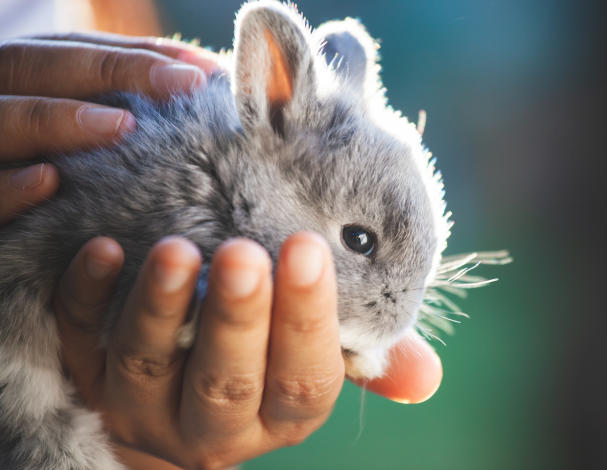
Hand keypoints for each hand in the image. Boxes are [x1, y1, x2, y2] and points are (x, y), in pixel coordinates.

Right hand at [0, 32, 219, 223]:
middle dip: (115, 69)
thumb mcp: (73, 138)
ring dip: (63, 118)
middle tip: (186, 83)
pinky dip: (10, 187)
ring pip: (7, 118)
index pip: (79, 50)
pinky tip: (47, 180)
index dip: (141, 54)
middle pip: (40, 66)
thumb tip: (200, 90)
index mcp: (21, 80)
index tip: (206, 70)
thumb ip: (117, 110)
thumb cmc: (43, 176)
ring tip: (124, 126)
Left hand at [54, 233, 441, 468]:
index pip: (302, 379)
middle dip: (236, 318)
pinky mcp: (90, 376)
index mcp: (279, 414)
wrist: (175, 407)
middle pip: (225, 382)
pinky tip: (103, 249)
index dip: (307, 319)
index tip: (308, 249)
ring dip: (161, 308)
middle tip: (245, 252)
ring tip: (176, 249)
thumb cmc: (264, 366)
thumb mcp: (313, 366)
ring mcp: (143, 405)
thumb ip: (366, 359)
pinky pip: (81, 340)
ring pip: (148, 365)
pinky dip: (88, 296)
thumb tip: (427, 378)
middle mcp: (212, 424)